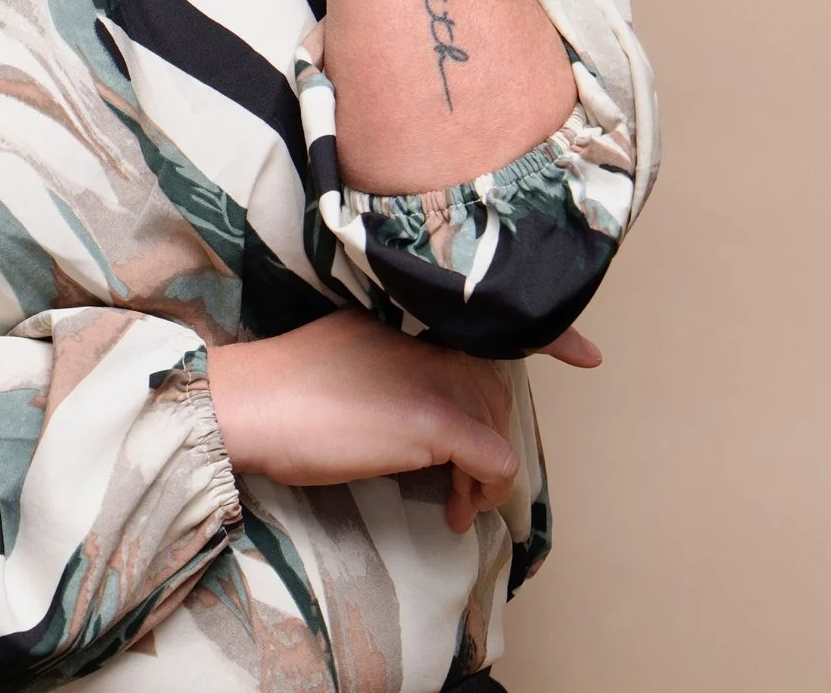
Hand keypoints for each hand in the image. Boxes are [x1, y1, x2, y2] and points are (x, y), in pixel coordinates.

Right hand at [204, 311, 606, 533]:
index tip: (587, 354)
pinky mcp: (427, 420)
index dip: (546, 336)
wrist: (244, 404)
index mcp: (398, 321)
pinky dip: (485, 487)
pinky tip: (460, 508)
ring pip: (495, 419)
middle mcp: (422, 341)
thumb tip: (406, 413)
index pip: (481, 323)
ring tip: (459, 505)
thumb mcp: (339, 357)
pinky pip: (490, 456)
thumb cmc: (276, 392)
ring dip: (484, 472)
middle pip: (493, 383)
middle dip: (494, 435)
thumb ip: (382, 367)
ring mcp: (428, 376)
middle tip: (468, 484)